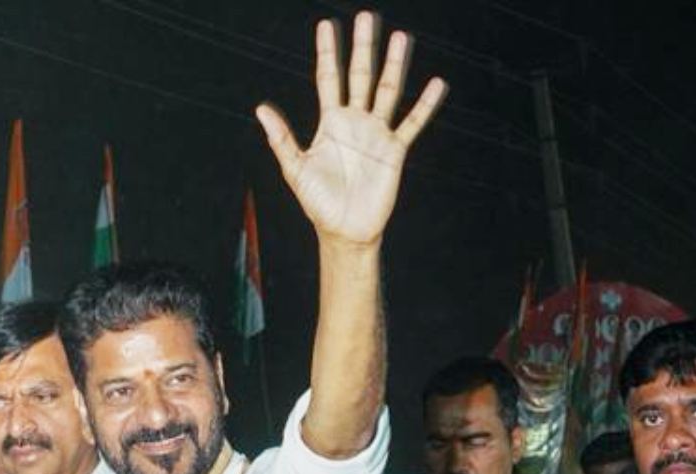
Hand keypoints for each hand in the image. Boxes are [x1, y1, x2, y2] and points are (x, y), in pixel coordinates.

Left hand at [255, 11, 445, 244]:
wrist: (344, 230)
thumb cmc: (318, 202)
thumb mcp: (295, 169)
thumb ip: (281, 138)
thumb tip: (260, 108)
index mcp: (329, 122)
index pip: (328, 78)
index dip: (327, 52)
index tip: (327, 25)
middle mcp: (355, 121)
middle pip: (360, 75)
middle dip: (363, 47)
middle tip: (366, 16)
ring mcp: (376, 132)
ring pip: (387, 90)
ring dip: (394, 65)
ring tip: (400, 37)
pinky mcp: (395, 150)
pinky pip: (412, 122)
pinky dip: (424, 104)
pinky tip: (435, 84)